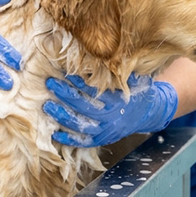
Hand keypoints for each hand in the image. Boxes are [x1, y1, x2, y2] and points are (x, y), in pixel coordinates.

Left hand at [43, 74, 177, 147]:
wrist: (149, 114)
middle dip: (65, 95)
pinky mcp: (102, 139)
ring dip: (62, 116)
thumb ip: (121, 71)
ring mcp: (106, 131)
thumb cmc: (139, 91)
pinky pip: (83, 142)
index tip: (65, 73)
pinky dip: (69, 139)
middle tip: (49, 83)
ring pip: (81, 126)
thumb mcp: (136, 79)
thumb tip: (105, 54)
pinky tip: (55, 134)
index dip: (79, 82)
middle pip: (84, 107)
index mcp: (119, 101)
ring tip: (46, 105)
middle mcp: (111, 117)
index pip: (95, 91)